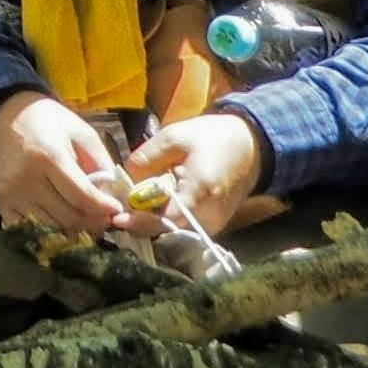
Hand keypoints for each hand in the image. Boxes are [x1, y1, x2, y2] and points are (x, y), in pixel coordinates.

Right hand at [0, 94, 145, 241]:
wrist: (5, 116)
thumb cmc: (48, 121)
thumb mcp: (81, 132)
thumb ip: (101, 163)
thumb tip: (113, 196)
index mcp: (49, 156)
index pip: (82, 196)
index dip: (103, 208)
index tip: (116, 210)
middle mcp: (26, 178)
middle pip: (68, 217)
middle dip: (92, 223)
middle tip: (104, 219)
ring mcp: (10, 193)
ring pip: (50, 229)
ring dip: (72, 230)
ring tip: (84, 221)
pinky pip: (29, 231)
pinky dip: (48, 232)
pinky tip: (59, 222)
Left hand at [126, 108, 267, 243]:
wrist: (251, 146)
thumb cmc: (212, 137)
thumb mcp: (174, 136)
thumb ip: (146, 158)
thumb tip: (125, 181)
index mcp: (201, 190)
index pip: (167, 219)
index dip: (141, 221)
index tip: (117, 217)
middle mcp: (210, 214)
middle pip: (168, 230)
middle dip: (141, 222)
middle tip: (116, 211)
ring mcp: (214, 224)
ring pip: (175, 232)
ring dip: (152, 222)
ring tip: (131, 207)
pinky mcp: (215, 225)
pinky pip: (184, 228)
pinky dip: (166, 220)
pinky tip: (152, 207)